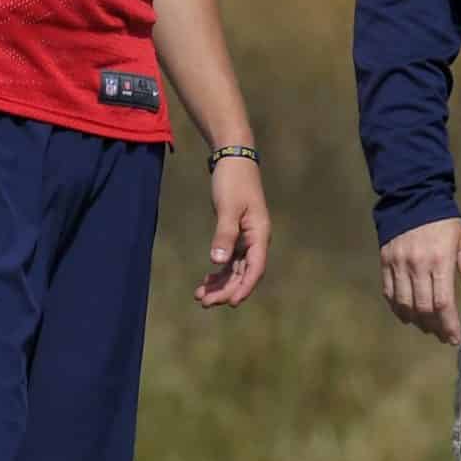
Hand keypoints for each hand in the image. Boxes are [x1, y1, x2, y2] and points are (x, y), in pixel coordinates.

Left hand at [194, 158, 268, 308]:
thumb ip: (224, 234)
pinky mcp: (236, 233)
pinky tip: (206, 280)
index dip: (244, 286)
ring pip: (236, 269)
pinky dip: (219, 271)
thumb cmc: (233, 180)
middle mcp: (256, 239)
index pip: (255, 267)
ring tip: (200, 296)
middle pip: (244, 273)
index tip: (231, 303)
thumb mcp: (228, 207)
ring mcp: (246, 238)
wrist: (233, 158)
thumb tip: (218, 261)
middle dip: (226, 289)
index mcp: (260, 233)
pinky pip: (230, 260)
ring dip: (220, 284)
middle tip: (205, 302)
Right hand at [379, 217, 460, 344]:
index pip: (442, 302)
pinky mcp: (385, 262)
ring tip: (426, 327)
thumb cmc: (444, 223)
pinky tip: (406, 314)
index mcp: (440, 260)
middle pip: (423, 307)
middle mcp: (417, 265)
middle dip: (434, 327)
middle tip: (442, 335)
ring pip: (404, 304)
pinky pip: (389, 293)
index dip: (448, 324)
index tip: (453, 338)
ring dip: (415, 321)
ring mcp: (399, 264)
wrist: (413, 199)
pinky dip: (397, 308)